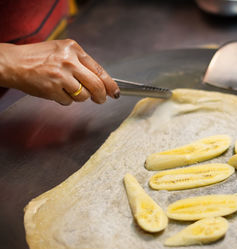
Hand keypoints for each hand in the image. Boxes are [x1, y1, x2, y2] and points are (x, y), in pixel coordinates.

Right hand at [0, 39, 119, 104]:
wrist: (12, 63)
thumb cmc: (37, 57)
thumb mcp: (62, 51)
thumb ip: (81, 63)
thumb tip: (102, 82)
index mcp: (74, 49)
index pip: (99, 70)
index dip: (110, 84)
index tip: (115, 92)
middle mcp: (69, 61)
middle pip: (96, 85)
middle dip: (101, 96)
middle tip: (101, 100)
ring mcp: (61, 76)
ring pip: (83, 96)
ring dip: (79, 97)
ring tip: (67, 89)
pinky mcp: (52, 89)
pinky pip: (68, 101)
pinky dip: (65, 100)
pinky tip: (56, 91)